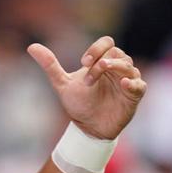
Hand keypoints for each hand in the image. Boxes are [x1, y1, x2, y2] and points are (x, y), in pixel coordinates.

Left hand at [28, 36, 146, 140]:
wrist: (88, 129)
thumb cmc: (78, 104)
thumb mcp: (62, 84)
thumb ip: (50, 65)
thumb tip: (31, 46)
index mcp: (103, 62)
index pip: (107, 43)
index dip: (97, 48)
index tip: (84, 62)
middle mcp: (117, 69)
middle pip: (117, 53)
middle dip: (102, 61)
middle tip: (89, 73)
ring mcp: (127, 81)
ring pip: (128, 66)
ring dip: (115, 68)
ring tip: (98, 75)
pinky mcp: (134, 96)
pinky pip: (140, 85)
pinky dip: (133, 83)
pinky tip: (123, 83)